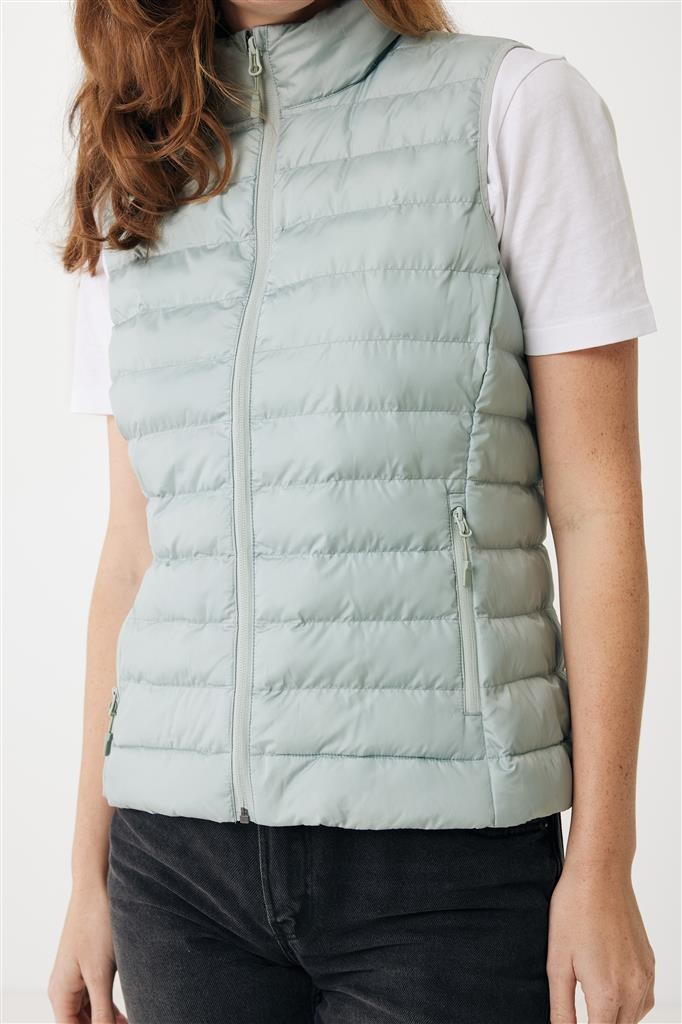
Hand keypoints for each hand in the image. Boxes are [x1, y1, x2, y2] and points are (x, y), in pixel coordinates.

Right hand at [48, 883, 126, 1023]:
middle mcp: (64, 988)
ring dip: (109, 1020)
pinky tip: (128, 1012)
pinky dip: (111, 1007)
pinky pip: (97, 996)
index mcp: (60, 994)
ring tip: (132, 1020)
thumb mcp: (100, 975)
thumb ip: (102, 1014)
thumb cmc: (95, 925)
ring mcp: (77, 976)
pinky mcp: (91, 964)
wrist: (98, 885)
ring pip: (91, 1011)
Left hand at [547, 858, 654, 1022]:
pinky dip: (629, 1005)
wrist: (600, 874)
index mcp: (608, 993)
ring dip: (615, 1020)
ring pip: (634, 1019)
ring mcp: (645, 976)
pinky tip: (610, 992)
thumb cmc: (574, 910)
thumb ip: (561, 1008)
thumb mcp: (557, 962)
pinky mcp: (649, 963)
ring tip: (591, 1005)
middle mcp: (633, 989)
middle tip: (579, 1013)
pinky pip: (644, 1000)